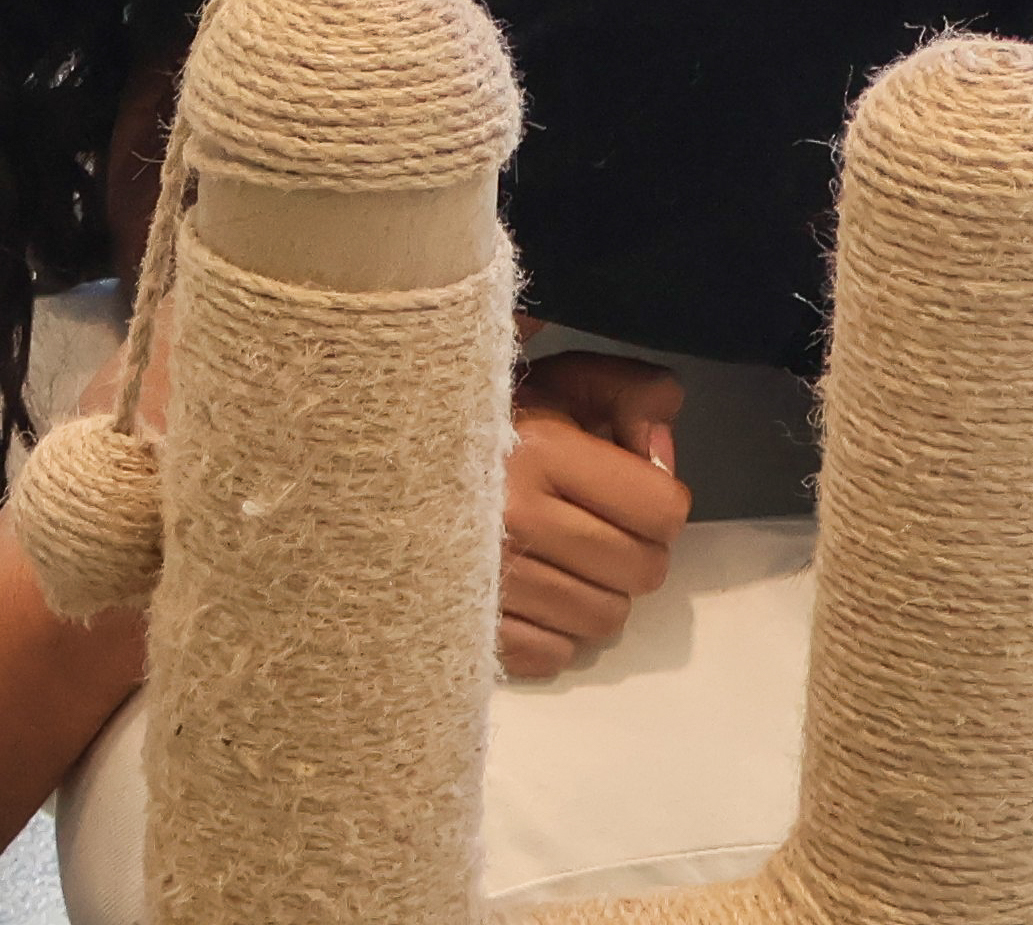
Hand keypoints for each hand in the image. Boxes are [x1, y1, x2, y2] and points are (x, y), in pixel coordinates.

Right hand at [498, 353, 686, 679]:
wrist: (370, 452)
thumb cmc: (473, 416)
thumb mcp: (554, 378)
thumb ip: (628, 394)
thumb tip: (662, 458)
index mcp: (540, 450)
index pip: (662, 510)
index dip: (657, 500)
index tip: (627, 488)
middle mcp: (514, 519)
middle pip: (643, 572)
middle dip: (632, 548)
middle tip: (594, 523)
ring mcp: (489, 579)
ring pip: (604, 620)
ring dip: (594, 591)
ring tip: (558, 554)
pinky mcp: (467, 625)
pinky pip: (555, 654)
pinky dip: (552, 629)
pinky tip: (528, 588)